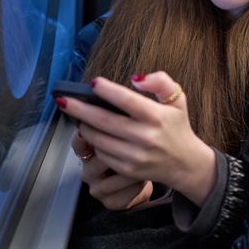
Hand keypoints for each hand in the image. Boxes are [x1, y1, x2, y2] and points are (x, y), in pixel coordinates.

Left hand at [59, 73, 216, 206]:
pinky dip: (93, 142)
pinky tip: (90, 132)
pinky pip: (102, 154)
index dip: (107, 90)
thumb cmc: (176, 126)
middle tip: (63, 100)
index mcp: (156, 116)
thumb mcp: (177, 99)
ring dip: (83, 126)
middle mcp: (145, 137)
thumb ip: (161, 82)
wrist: (185, 163)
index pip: (126, 100)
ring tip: (76, 116)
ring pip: (99, 139)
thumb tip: (136, 78)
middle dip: (79, 109)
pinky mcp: (128, 169)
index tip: (93, 82)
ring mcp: (135, 156)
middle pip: (104, 120)